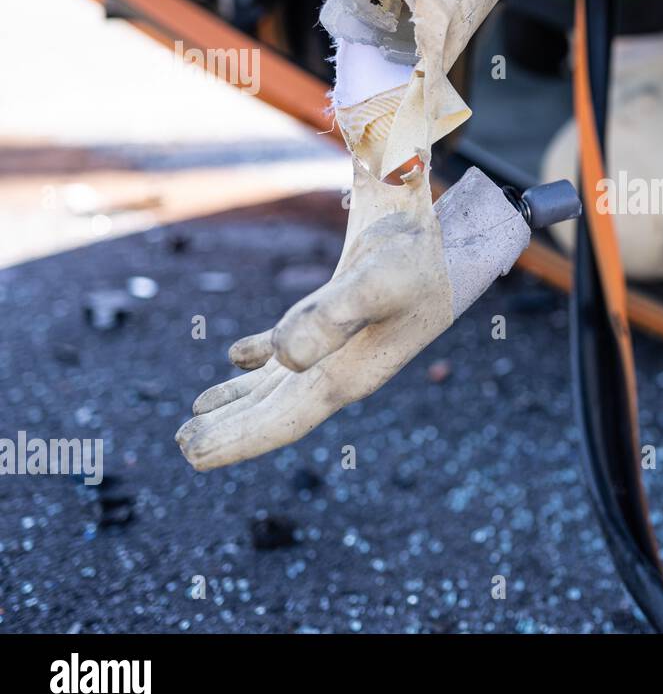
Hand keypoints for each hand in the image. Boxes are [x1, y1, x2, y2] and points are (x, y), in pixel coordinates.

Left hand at [176, 162, 459, 470]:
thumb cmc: (416, 260)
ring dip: (240, 400)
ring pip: (278, 384)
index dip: (238, 440)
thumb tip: (279, 358)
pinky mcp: (334, 316)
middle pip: (275, 409)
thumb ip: (329, 319)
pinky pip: (289, 348)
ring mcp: (339, 345)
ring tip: (199, 414)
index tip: (193, 457)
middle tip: (183, 447)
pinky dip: (257, 359)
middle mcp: (342, 369)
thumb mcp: (375, 284)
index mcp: (349, 375)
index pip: (284, 420)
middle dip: (232, 429)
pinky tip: (238, 360)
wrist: (448, 235)